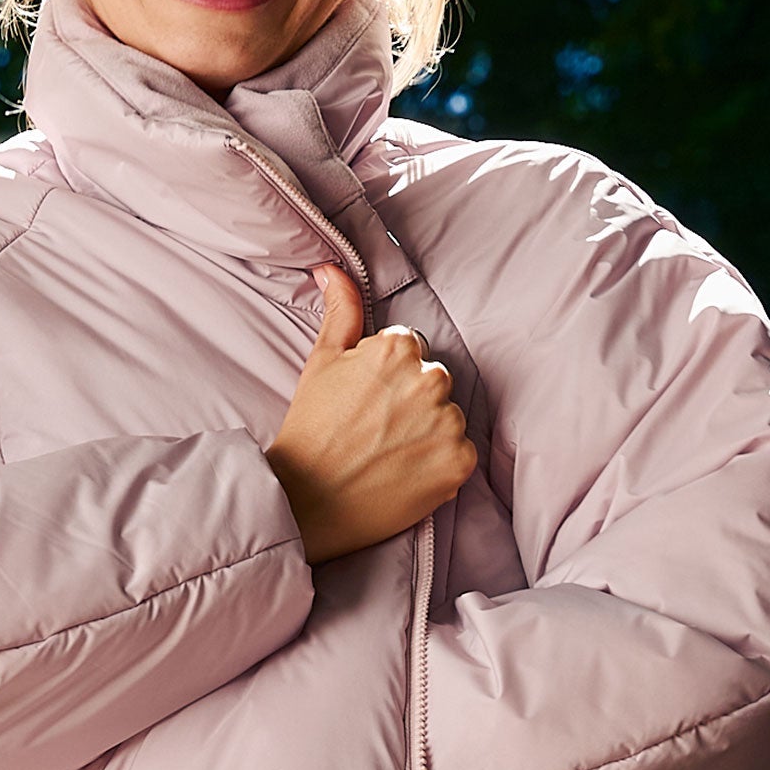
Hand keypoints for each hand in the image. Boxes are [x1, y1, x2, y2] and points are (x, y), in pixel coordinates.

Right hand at [265, 266, 476, 564]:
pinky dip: (439, 464)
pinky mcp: (459, 462)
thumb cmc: (311, 431)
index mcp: (398, 348)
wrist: (309, 502)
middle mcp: (430, 379)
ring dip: (427, 432)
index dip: (384, 378)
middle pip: (432, 382)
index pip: (408, 351)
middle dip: (410, 402)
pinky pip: (460, 453)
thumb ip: (341, 310)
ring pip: (448, 417)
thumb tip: (334, 268)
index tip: (364, 403)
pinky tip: (405, 472)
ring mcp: (447, 422)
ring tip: (388, 454)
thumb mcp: (320, 362)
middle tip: (374, 431)